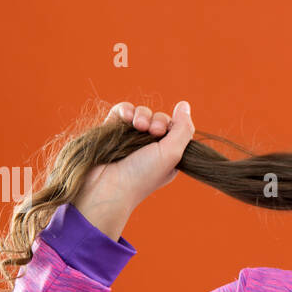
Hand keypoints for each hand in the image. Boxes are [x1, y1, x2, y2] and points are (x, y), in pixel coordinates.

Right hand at [74, 100, 194, 215]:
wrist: (107, 187)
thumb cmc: (142, 176)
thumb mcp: (172, 154)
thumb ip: (184, 129)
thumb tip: (184, 104)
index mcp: (166, 155)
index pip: (174, 128)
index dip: (170, 124)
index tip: (162, 133)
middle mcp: (149, 147)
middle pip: (158, 118)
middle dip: (156, 120)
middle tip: (151, 131)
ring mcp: (130, 139)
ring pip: (141, 113)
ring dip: (141, 114)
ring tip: (137, 125)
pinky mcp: (112, 132)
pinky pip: (121, 111)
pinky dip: (124, 110)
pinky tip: (125, 116)